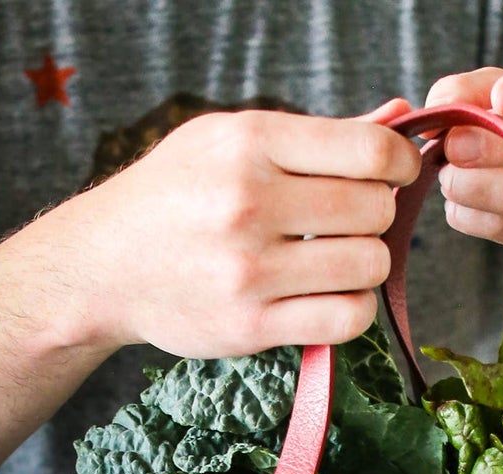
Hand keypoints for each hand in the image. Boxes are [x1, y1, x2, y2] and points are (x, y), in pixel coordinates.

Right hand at [75, 101, 420, 355]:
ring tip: (336, 261)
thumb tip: (398, 118)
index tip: (393, 174)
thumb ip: (314, 135)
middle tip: (350, 223)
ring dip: (364, 265)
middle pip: (373, 211)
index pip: (368, 152)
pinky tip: (329, 297)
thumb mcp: (228, 140)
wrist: (103, 266)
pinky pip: (345, 319)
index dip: (398, 163)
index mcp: (249, 143)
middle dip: (376, 216)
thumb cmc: (173, 196)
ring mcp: (248, 270)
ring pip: (367, 267)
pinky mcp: (249, 326)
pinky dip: (352, 310)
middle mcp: (248, 203)